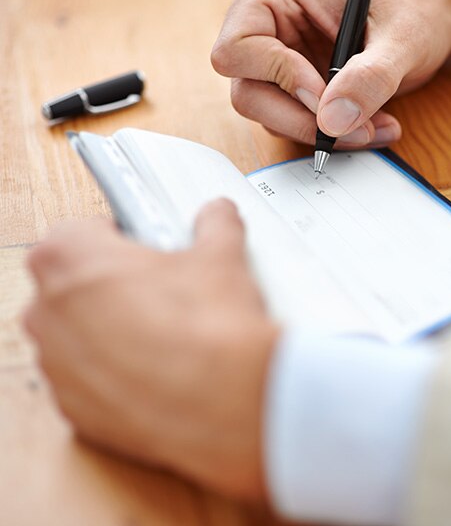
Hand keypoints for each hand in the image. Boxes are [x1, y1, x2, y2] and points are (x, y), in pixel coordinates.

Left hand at [24, 199, 277, 499]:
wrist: (226, 401)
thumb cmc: (209, 328)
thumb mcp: (220, 256)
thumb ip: (214, 224)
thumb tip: (218, 216)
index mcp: (68, 258)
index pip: (77, 230)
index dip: (116, 236)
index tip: (143, 246)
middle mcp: (48, 313)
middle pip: (72, 283)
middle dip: (110, 283)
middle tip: (159, 287)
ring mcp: (57, 367)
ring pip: (78, 335)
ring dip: (110, 329)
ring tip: (165, 331)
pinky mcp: (76, 411)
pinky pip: (89, 380)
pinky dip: (115, 373)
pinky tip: (161, 369)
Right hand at [211, 0, 450, 147]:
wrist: (434, 13)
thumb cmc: (417, 4)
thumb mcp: (403, 36)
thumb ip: (369, 77)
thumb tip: (333, 123)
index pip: (237, 50)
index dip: (279, 78)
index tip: (325, 95)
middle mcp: (265, 26)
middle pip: (248, 93)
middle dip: (302, 120)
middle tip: (354, 131)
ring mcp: (278, 59)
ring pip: (272, 116)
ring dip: (323, 132)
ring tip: (373, 126)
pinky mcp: (294, 87)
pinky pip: (296, 123)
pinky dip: (331, 134)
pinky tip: (366, 125)